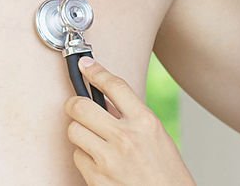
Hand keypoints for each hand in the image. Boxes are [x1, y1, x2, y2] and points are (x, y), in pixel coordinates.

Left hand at [64, 58, 194, 185]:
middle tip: (76, 106)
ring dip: (80, 133)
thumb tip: (102, 98)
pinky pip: (77, 157)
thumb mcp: (156, 136)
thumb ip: (131, 116)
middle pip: (80, 106)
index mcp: (145, 122)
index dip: (96, 71)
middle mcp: (126, 138)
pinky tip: (99, 161)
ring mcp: (109, 160)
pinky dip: (84, 157)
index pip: (115, 85)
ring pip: (73, 131)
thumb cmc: (166, 173)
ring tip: (93, 139)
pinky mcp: (96, 179)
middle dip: (74, 104)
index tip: (85, 66)